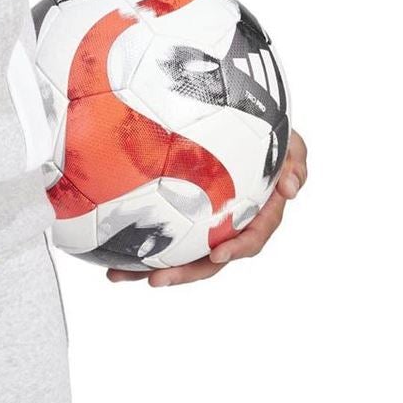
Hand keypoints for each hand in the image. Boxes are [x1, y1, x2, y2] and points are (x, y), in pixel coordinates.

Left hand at [107, 127, 307, 287]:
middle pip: (209, 258)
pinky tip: (108, 253)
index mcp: (257, 213)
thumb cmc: (266, 135)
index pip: (250, 238)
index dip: (237, 249)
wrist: (241, 122)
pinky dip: (138, 244)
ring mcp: (205, 224)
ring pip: (181, 254)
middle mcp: (230, 226)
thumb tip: (292, 186)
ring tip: (116, 275)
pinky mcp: (182, 215)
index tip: (218, 254)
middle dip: (183, 273)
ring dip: (151, 267)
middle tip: (155, 279)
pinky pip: (163, 234)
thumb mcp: (286, 142)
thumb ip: (293, 160)